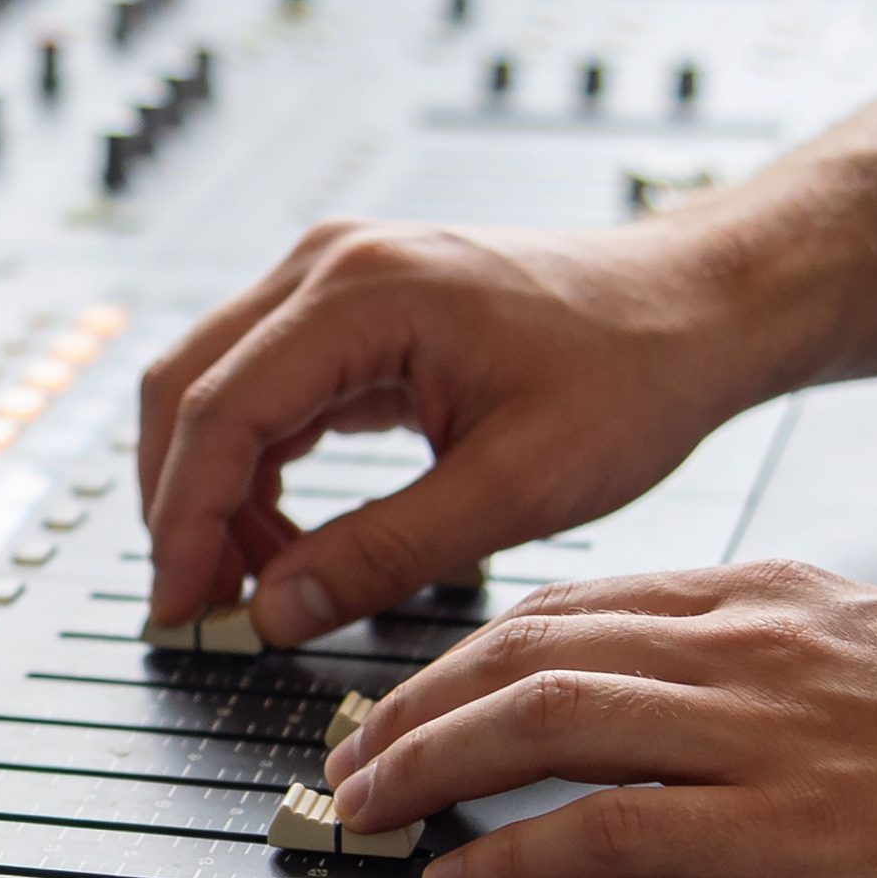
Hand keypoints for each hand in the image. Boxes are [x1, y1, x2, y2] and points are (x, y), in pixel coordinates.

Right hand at [139, 216, 808, 644]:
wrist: (697, 306)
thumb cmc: (634, 372)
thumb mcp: (515, 488)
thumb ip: (383, 555)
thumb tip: (274, 612)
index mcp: (361, 292)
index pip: (218, 411)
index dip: (184, 521)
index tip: (180, 605)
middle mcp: (328, 265)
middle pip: (186, 389)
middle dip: (179, 507)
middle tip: (198, 605)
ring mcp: (332, 278)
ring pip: (212, 389)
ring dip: (212, 490)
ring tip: (255, 583)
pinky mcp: (348, 308)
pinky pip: (260, 389)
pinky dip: (252, 468)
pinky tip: (287, 537)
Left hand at [324, 560, 876, 877]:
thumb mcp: (863, 653)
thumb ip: (746, 658)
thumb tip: (640, 691)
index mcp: (759, 596)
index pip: (561, 607)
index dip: (454, 658)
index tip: (396, 700)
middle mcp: (746, 644)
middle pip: (522, 653)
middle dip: (408, 706)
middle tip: (346, 760)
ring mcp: (765, 731)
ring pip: (542, 720)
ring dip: (428, 765)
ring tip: (367, 810)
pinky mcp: (791, 826)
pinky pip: (611, 830)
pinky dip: (516, 853)